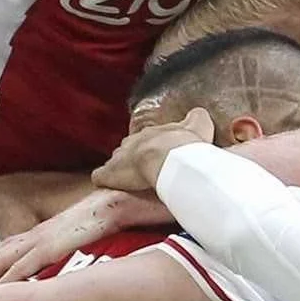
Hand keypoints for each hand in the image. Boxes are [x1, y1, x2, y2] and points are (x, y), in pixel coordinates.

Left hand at [0, 190, 157, 287]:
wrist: (113, 202)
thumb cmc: (98, 219)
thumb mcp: (74, 237)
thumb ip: (61, 250)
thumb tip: (57, 262)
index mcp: (38, 233)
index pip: (2, 250)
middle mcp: (33, 235)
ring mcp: (39, 240)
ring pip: (1, 262)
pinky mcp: (50, 246)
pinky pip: (23, 266)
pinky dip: (7, 279)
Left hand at [93, 109, 213, 194]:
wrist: (169, 157)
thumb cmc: (185, 145)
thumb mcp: (198, 126)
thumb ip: (197, 118)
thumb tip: (199, 113)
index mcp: (153, 133)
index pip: (148, 138)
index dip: (152, 147)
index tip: (157, 156)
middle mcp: (133, 142)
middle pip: (130, 147)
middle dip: (134, 157)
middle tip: (144, 169)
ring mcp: (119, 157)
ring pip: (115, 160)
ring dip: (120, 169)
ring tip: (127, 180)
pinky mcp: (109, 173)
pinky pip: (101, 176)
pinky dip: (103, 180)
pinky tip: (105, 186)